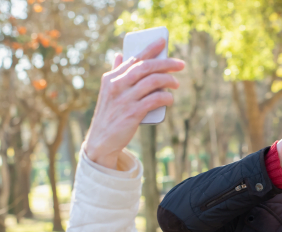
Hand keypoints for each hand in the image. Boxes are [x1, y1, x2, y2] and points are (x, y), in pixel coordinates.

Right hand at [84, 39, 184, 168]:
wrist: (102, 140)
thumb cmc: (110, 114)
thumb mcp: (108, 92)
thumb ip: (116, 73)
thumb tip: (119, 55)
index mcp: (111, 78)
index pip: (134, 58)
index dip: (150, 49)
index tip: (163, 41)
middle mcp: (117, 85)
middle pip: (145, 67)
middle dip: (165, 63)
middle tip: (180, 64)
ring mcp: (125, 99)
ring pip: (152, 81)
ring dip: (168, 80)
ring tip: (176, 83)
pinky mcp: (132, 113)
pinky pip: (155, 100)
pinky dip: (165, 97)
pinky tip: (170, 98)